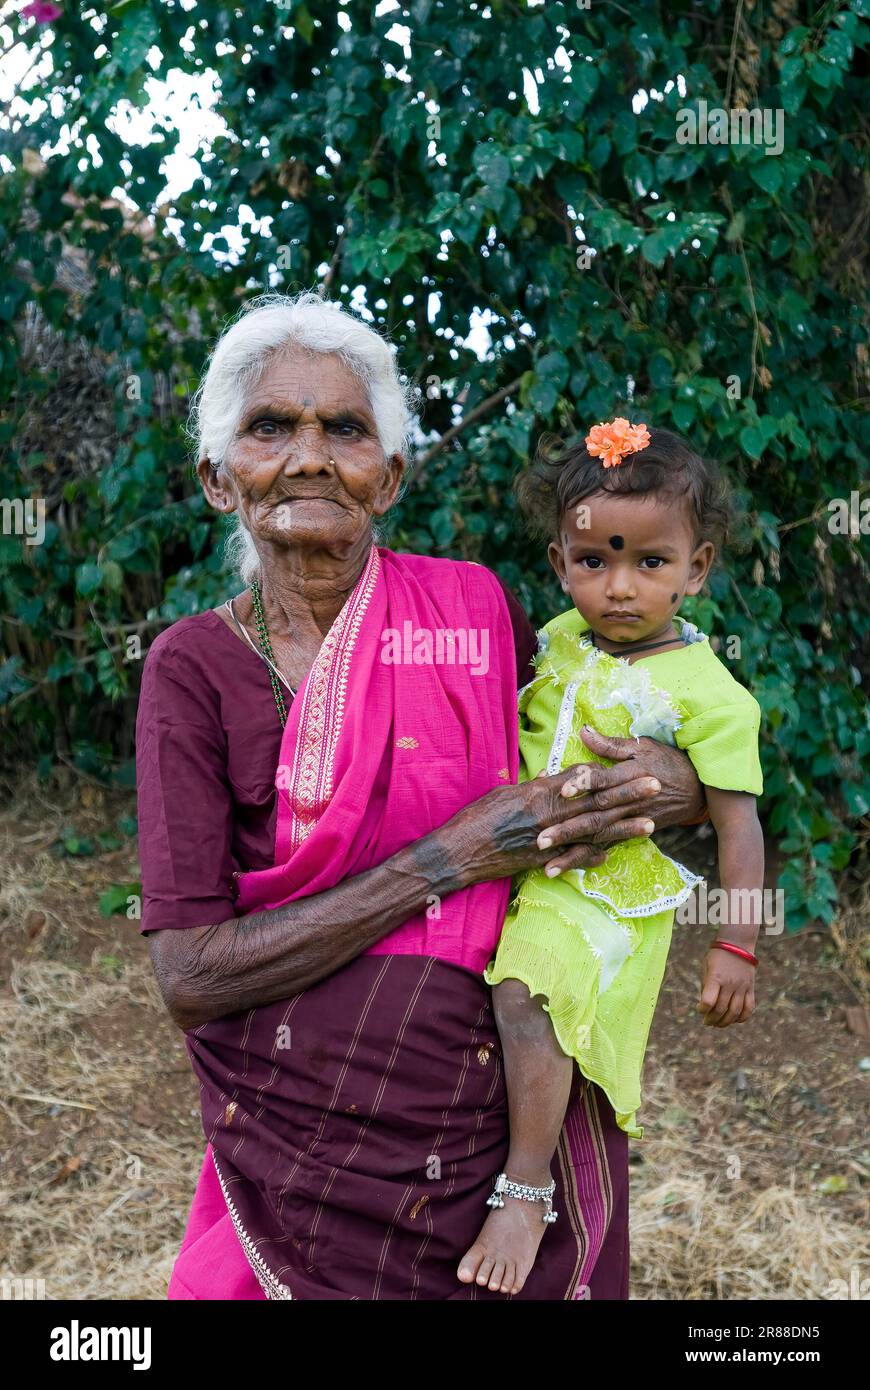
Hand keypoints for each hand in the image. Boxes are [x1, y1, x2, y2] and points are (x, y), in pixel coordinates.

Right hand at [452, 760, 658, 885]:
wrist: (457, 851)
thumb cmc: (475, 818)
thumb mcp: (504, 793)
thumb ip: (533, 786)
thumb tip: (553, 776)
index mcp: (540, 792)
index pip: (581, 778)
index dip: (609, 771)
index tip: (632, 763)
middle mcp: (548, 814)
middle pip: (596, 801)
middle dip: (628, 793)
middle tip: (656, 784)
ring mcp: (547, 839)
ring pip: (592, 831)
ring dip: (624, 826)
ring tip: (651, 822)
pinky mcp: (541, 860)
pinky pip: (573, 858)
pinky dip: (593, 856)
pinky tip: (613, 855)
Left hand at [528, 726, 704, 875]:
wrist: (699, 790)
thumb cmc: (667, 762)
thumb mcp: (643, 747)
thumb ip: (610, 744)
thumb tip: (583, 731)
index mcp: (629, 777)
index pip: (606, 781)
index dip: (586, 784)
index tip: (564, 789)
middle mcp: (628, 803)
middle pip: (595, 816)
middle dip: (568, 829)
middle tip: (540, 839)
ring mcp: (629, 821)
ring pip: (597, 837)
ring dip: (572, 852)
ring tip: (547, 865)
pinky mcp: (629, 833)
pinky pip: (604, 848)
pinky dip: (584, 860)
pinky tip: (563, 869)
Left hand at [697, 949, 755, 1026]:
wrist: (738, 943)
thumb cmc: (717, 956)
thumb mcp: (706, 967)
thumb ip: (706, 987)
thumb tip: (706, 1007)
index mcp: (716, 977)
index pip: (708, 1001)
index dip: (702, 1009)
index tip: (700, 1009)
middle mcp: (730, 983)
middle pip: (721, 1009)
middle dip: (712, 1019)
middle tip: (707, 1022)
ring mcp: (742, 986)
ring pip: (735, 1012)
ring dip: (725, 1022)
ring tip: (718, 1024)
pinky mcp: (751, 988)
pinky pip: (749, 1008)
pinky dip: (742, 1018)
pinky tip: (734, 1020)